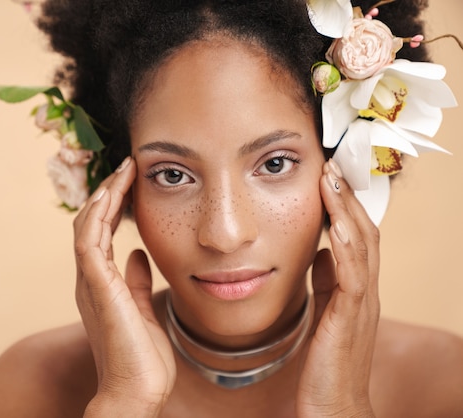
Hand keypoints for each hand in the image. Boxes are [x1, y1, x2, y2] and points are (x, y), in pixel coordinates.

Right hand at [73, 157, 175, 416]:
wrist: (136, 391)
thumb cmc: (141, 358)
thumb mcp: (142, 309)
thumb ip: (136, 281)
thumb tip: (138, 255)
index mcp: (101, 284)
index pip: (100, 233)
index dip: (112, 206)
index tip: (130, 182)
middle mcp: (90, 279)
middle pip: (91, 223)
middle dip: (107, 193)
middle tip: (126, 167)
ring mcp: (90, 282)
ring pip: (88, 226)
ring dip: (104, 196)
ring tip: (122, 170)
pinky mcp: (97, 287)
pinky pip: (90, 240)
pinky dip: (97, 215)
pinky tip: (111, 194)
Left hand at [297, 159, 379, 416]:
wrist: (335, 408)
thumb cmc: (326, 362)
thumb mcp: (325, 312)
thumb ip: (325, 282)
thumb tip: (318, 252)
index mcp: (355, 289)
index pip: (357, 236)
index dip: (345, 206)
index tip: (328, 176)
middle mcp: (364, 292)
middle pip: (365, 232)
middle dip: (348, 197)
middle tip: (333, 163)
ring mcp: (361, 304)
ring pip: (363, 247)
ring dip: (347, 210)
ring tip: (331, 179)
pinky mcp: (350, 319)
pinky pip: (352, 275)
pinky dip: (346, 246)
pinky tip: (335, 225)